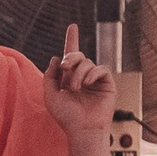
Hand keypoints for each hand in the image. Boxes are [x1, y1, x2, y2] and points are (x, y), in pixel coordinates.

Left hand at [43, 22, 119, 139]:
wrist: (82, 128)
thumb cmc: (66, 116)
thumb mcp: (50, 95)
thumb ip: (50, 76)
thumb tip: (55, 58)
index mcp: (68, 78)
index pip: (70, 56)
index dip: (71, 40)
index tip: (72, 26)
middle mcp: (82, 77)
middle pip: (77, 55)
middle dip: (69, 58)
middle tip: (64, 68)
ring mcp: (95, 80)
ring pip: (87, 62)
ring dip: (78, 73)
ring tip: (75, 88)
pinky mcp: (107, 84)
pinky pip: (101, 68)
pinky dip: (93, 73)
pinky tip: (88, 84)